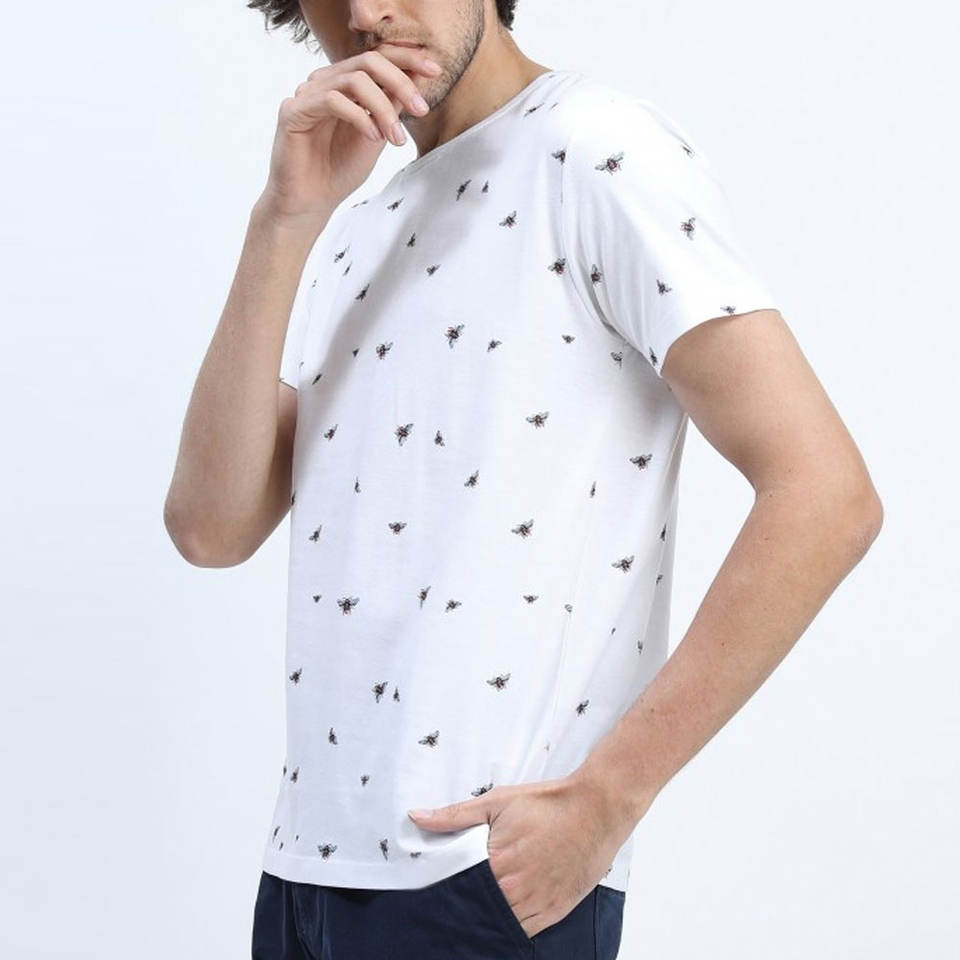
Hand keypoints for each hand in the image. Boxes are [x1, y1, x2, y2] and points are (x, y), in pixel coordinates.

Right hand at [257, 48, 442, 229]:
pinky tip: (372, 137)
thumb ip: (392, 106)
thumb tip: (418, 76)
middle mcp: (325, 83)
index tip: (435, 70)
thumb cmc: (340, 171)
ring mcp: (307, 94)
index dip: (407, 58)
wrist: (311, 202)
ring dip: (383, 108)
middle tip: (421, 109)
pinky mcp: (293, 111)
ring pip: (354, 80)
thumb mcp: (377, 135)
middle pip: (367, 61)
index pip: (376, 58)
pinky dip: (359, 117)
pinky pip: (332, 100)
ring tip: (396, 138)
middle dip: (401, 82)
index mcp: (344, 85)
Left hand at [407, 774, 641, 937]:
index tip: (428, 893)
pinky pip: (522, 932)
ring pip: (497, 924)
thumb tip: (417, 817)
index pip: (456, 887)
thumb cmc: (548, 803)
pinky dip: (507, 927)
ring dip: (483, 919)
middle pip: (475, 909)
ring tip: (468, 914)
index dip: (442, 890)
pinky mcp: (553, 912)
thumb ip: (455, 815)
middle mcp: (514, 890)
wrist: (596, 810)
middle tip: (443, 908)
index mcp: (496, 863)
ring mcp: (536, 904)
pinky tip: (496, 919)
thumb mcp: (498, 801)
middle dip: (460, 907)